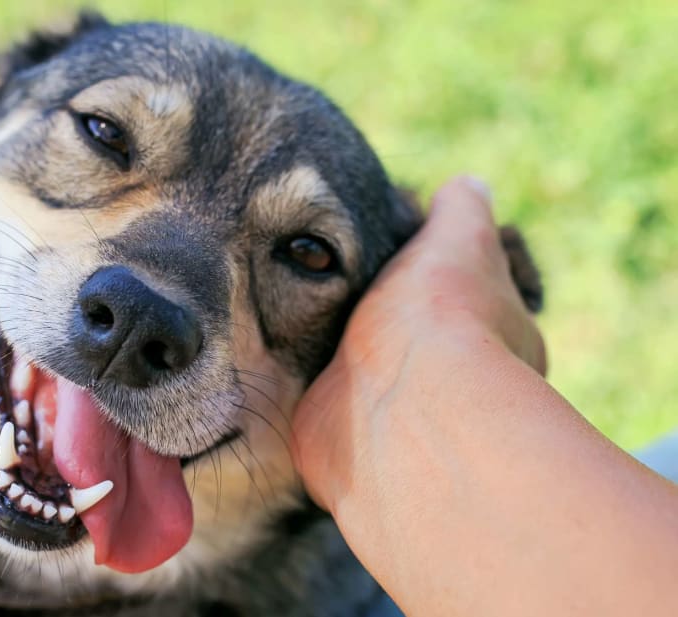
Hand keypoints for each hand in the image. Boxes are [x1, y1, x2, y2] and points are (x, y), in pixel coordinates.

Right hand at [292, 175, 545, 509]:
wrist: (397, 410)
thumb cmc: (438, 318)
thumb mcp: (461, 238)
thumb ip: (462, 210)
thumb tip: (466, 184)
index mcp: (493, 335)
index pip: (467, 298)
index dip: (438, 274)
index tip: (398, 251)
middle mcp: (450, 383)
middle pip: (414, 337)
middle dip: (383, 313)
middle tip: (334, 276)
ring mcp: (391, 414)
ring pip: (365, 371)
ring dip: (337, 349)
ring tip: (292, 303)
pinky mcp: (337, 435)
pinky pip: (318, 403)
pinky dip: (302, 382)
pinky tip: (276, 348)